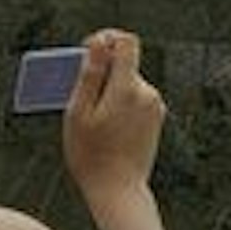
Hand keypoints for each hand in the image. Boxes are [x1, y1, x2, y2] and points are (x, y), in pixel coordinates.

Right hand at [63, 29, 165, 204]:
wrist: (118, 190)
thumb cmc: (91, 153)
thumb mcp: (79, 112)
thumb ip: (90, 74)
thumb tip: (99, 42)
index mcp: (128, 88)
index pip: (127, 42)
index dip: (106, 39)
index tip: (86, 51)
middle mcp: (148, 93)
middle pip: (124, 65)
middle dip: (100, 72)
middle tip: (74, 94)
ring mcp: (155, 107)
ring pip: (127, 84)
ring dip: (107, 90)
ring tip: (86, 115)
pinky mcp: (156, 119)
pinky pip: (134, 100)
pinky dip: (117, 103)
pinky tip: (102, 126)